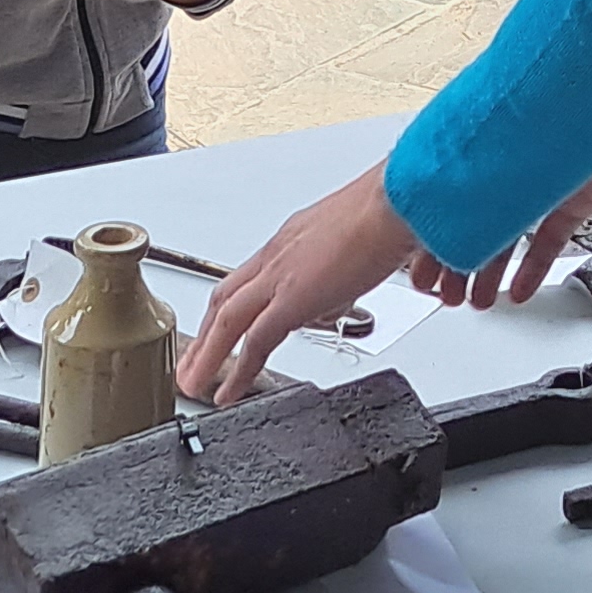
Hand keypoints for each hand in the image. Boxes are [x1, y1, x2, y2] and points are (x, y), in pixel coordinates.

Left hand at [178, 165, 419, 401]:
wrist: (398, 200)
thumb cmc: (394, 209)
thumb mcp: (367, 237)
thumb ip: (359, 262)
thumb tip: (375, 275)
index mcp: (294, 237)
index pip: (249, 276)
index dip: (230, 304)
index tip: (219, 327)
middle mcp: (280, 252)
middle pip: (226, 297)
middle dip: (206, 332)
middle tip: (193, 361)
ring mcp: (281, 274)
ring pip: (227, 319)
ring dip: (207, 353)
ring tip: (195, 382)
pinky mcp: (291, 298)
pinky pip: (254, 341)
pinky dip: (237, 369)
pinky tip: (227, 392)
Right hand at [410, 106, 591, 312]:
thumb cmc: (585, 102)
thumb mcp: (518, 141)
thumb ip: (477, 166)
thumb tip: (429, 180)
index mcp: (492, 142)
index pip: (449, 196)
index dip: (429, 235)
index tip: (414, 265)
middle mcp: (515, 161)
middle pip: (476, 219)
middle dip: (455, 260)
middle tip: (442, 292)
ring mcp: (545, 180)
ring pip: (509, 235)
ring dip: (491, 271)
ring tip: (479, 301)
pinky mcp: (576, 195)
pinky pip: (549, 237)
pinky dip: (533, 266)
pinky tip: (520, 291)